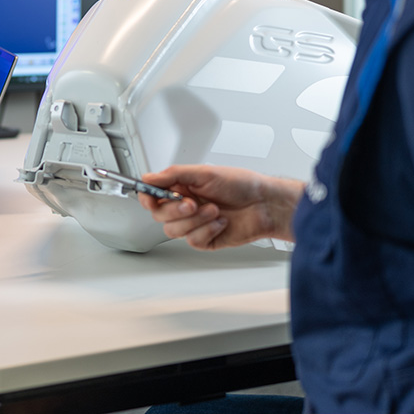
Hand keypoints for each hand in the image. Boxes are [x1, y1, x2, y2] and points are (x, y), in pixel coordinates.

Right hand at [137, 164, 302, 250]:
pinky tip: (221, 222)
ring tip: (214, 210)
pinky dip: (207, 230)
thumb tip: (149, 178)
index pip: (153, 195)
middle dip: (175, 210)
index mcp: (182, 187)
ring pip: (174, 230)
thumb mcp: (205, 173)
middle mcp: (186, 206)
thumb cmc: (242, 184)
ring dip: (195, 220)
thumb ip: (173, 175)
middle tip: (192, 203)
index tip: (151, 197)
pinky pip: (193, 241)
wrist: (265, 204)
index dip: (148, 198)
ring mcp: (195, 224)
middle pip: (159, 215)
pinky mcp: (206, 239)